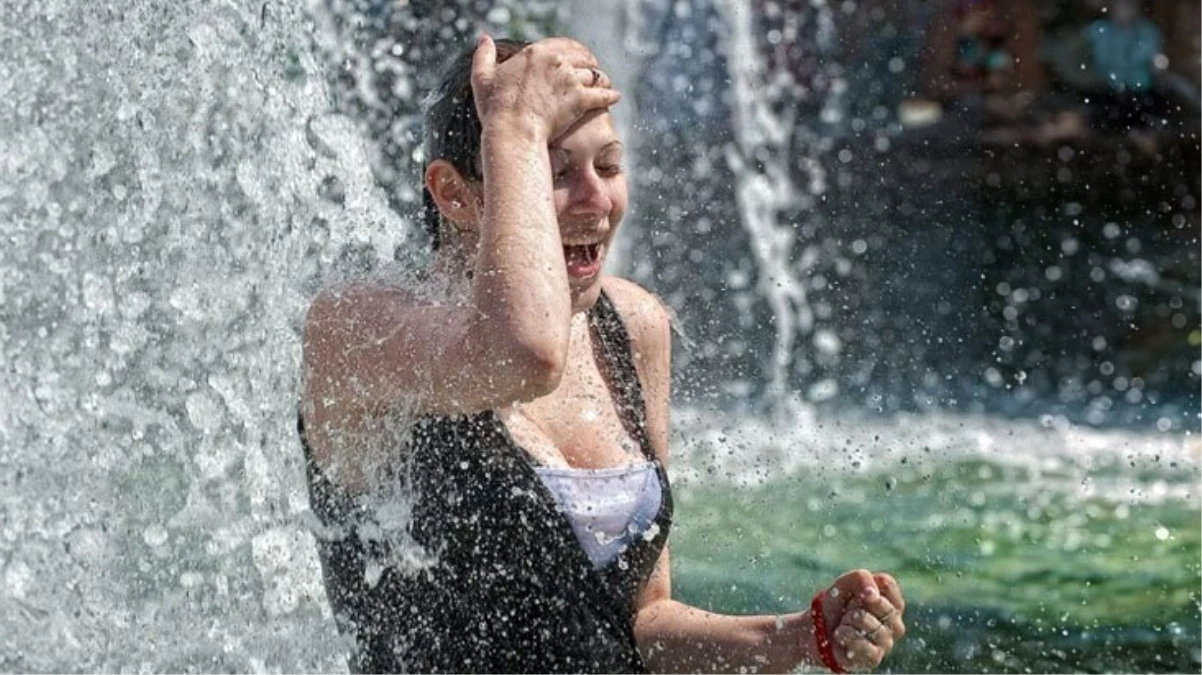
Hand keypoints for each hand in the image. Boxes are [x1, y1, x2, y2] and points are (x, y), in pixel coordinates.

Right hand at [471, 35, 620, 144]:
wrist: (512, 130)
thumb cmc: (496, 108)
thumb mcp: (483, 78)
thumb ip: (483, 56)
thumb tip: (484, 38)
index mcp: (537, 53)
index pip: (564, 45)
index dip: (574, 50)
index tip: (578, 56)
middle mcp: (557, 62)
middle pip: (583, 58)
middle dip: (590, 63)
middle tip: (593, 69)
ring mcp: (570, 80)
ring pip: (594, 75)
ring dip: (601, 79)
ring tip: (605, 84)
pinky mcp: (580, 100)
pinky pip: (602, 95)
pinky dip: (610, 96)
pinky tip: (615, 97)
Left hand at [815, 570, 905, 671]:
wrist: (819, 631)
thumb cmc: (838, 605)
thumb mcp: (845, 583)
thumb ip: (861, 578)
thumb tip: (872, 595)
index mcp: (893, 602)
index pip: (887, 584)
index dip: (866, 585)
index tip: (857, 592)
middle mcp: (895, 623)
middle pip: (876, 602)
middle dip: (854, 603)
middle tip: (848, 611)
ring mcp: (887, 641)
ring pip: (864, 620)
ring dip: (846, 619)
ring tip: (844, 624)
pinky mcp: (875, 657)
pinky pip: (859, 641)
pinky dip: (844, 635)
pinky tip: (841, 636)